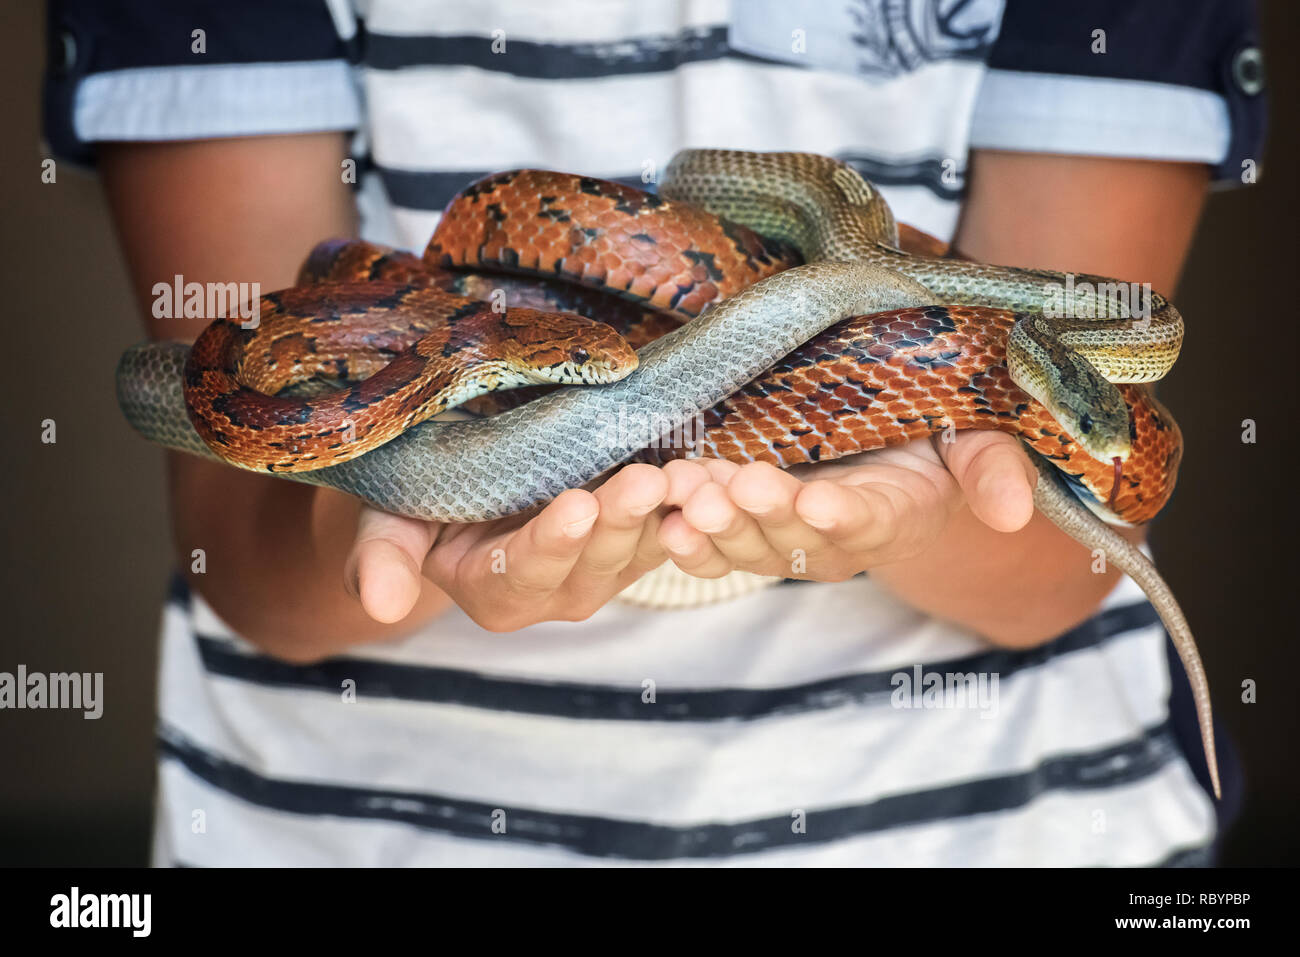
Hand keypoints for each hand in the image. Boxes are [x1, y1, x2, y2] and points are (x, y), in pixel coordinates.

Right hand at [344, 464, 670, 629]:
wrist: (464, 468)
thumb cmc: (417, 495)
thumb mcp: (388, 520)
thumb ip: (383, 559)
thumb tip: (381, 605)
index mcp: (495, 593)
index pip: (524, 572)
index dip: (552, 542)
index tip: (576, 506)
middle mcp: (557, 592)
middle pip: (594, 561)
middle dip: (621, 519)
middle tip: (647, 480)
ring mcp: (605, 567)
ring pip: (643, 544)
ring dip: (666, 510)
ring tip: (684, 470)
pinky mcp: (641, 537)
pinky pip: (674, 524)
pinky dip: (690, 499)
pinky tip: (707, 467)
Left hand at [655, 431, 1036, 581]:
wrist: (880, 434)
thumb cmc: (930, 431)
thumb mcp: (973, 438)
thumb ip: (992, 469)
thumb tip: (1014, 513)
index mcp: (894, 518)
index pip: (870, 523)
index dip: (845, 516)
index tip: (822, 502)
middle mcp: (833, 541)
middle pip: (797, 543)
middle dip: (766, 517)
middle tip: (739, 488)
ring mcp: (780, 537)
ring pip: (745, 547)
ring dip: (715, 524)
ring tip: (689, 492)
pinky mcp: (739, 525)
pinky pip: (710, 545)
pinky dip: (685, 535)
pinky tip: (663, 515)